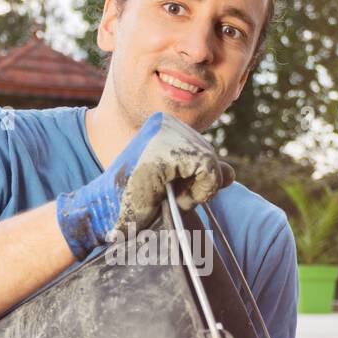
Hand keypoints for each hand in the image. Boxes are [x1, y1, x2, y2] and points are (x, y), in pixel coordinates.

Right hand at [55, 111, 234, 259]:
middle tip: (170, 198)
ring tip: (169, 198)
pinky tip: (175, 198)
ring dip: (198, 190)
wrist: (106, 213)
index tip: (171, 191)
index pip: (203, 152)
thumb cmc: (136, 202)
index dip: (196, 179)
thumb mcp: (175, 186)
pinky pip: (207, 168)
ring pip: (211, 163)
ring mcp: (165, 133)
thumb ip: (202, 176)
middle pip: (210, 155)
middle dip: (199, 185)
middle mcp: (165, 123)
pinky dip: (200, 190)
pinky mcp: (167, 149)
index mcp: (164, 127)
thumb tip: (231, 173)